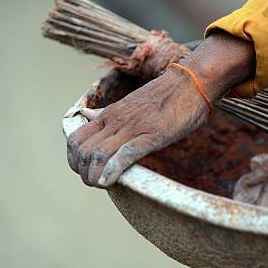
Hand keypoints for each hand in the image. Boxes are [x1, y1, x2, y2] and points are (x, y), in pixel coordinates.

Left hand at [67, 33, 254, 187]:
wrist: (193, 82)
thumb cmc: (167, 95)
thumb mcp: (131, 103)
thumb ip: (108, 113)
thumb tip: (86, 115)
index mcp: (111, 113)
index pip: (76, 138)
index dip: (74, 159)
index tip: (86, 170)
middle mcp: (116, 120)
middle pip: (82, 150)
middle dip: (82, 171)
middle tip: (94, 181)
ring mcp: (132, 127)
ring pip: (97, 154)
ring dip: (94, 175)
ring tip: (101, 185)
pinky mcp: (151, 135)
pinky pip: (125, 154)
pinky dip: (112, 171)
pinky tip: (110, 182)